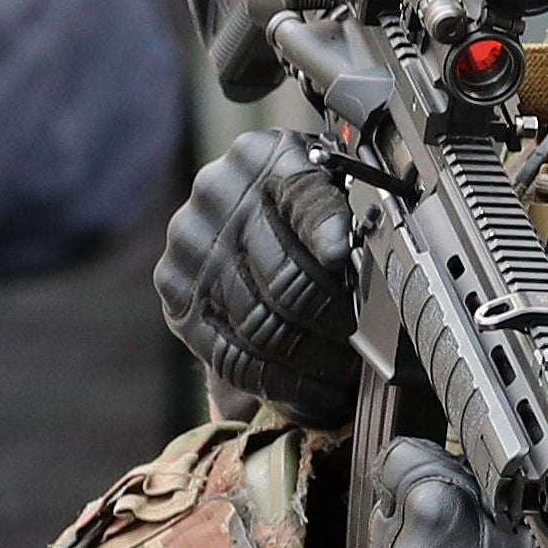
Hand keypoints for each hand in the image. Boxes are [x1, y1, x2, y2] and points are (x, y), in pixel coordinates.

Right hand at [154, 129, 362, 425]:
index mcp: (262, 155)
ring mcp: (189, 249)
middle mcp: (215, 196)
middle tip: (370, 344)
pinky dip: (281, 384)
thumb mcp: (328, 183)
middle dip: (336, 320)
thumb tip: (361, 258)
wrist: (237, 217)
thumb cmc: (299, 203)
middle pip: (285, 276)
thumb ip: (345, 208)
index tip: (348, 260)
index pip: (305, 197)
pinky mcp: (177, 298)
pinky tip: (316, 391)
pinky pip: (232, 356)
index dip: (330, 233)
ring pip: (261, 325)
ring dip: (313, 360)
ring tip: (348, 371)